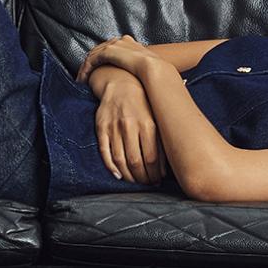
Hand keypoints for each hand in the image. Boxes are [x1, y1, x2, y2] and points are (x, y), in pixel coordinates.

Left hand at [75, 34, 158, 84]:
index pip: (110, 49)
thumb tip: (137, 78)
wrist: (154, 69)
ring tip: (81, 81)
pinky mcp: (107, 52)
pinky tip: (82, 80)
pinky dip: (85, 70)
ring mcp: (113, 45)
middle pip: (99, 51)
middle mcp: (120, 41)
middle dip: (91, 64)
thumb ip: (137, 68)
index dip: (101, 60)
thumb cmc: (154, 72)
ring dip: (85, 69)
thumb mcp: (145, 67)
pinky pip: (91, 61)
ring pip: (93, 56)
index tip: (97, 71)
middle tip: (85, 76)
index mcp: (129, 43)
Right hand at [93, 70, 167, 184]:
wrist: (121, 83)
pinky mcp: (101, 127)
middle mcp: (131, 126)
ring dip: (128, 175)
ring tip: (135, 181)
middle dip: (142, 178)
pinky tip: (118, 174)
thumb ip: (162, 139)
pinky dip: (111, 166)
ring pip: (120, 160)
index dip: (154, 174)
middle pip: (136, 162)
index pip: (152, 158)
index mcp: (148, 124)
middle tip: (146, 183)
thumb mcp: (158, 116)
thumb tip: (166, 167)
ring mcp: (114, 127)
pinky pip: (105, 151)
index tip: (157, 180)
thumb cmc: (144, 103)